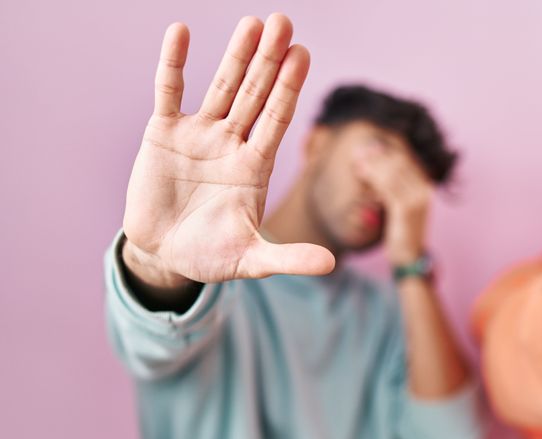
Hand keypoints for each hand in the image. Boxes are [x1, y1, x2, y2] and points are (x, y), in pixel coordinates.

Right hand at [122, 14, 334, 287]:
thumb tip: (332, 265)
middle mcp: (232, 144)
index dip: (290, 88)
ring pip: (221, 88)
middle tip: (284, 23)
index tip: (303, 54)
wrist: (164, 256)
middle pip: (256, 95)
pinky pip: (169, 92)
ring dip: (236, 56)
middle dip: (270, 61)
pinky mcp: (163, 134)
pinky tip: (181, 32)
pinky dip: (174, 63)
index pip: (277, 120)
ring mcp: (199, 135)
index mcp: (255, 167)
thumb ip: (289, 258)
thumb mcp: (251, 259)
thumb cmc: (211, 256)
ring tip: (253, 23)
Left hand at [354, 147, 432, 265]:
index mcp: (424, 186)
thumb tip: (372, 164)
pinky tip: (362, 175)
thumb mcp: (397, 204)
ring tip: (357, 163)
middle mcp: (424, 190)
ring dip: (372, 166)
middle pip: (398, 164)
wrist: (408, 254)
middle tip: (358, 153)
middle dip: (377, 156)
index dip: (384, 152)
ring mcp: (417, 199)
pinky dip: (374, 179)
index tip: (367, 148)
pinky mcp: (406, 210)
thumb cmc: (400, 229)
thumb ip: (390, 186)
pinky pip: (388, 188)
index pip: (404, 160)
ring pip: (392, 174)